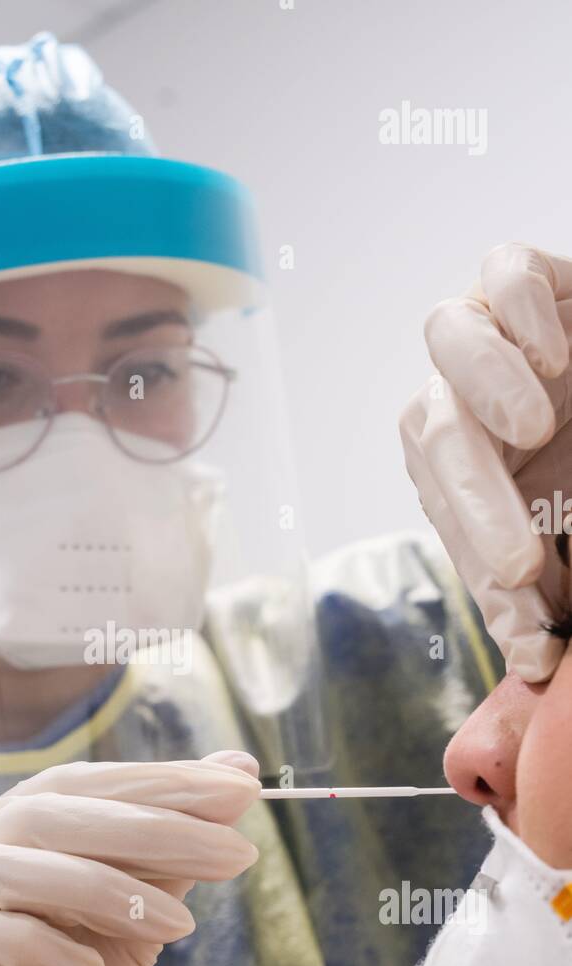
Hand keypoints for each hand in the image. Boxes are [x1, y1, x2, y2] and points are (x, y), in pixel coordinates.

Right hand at [0, 751, 259, 965]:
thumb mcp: (134, 934)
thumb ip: (167, 860)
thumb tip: (234, 774)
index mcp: (8, 837)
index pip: (80, 787)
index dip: (158, 781)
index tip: (242, 787)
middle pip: (46, 814)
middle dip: (147, 827)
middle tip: (234, 852)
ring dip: (97, 887)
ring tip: (176, 925)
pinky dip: (29, 944)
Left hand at [400, 243, 571, 681]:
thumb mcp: (568, 521)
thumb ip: (546, 580)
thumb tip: (535, 661)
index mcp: (459, 466)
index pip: (457, 525)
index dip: (492, 594)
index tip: (532, 648)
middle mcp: (458, 397)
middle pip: (437, 439)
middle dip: (476, 511)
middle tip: (520, 566)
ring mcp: (484, 333)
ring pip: (447, 339)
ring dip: (486, 387)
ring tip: (537, 426)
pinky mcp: (520, 277)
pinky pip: (501, 274)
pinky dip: (519, 310)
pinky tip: (557, 355)